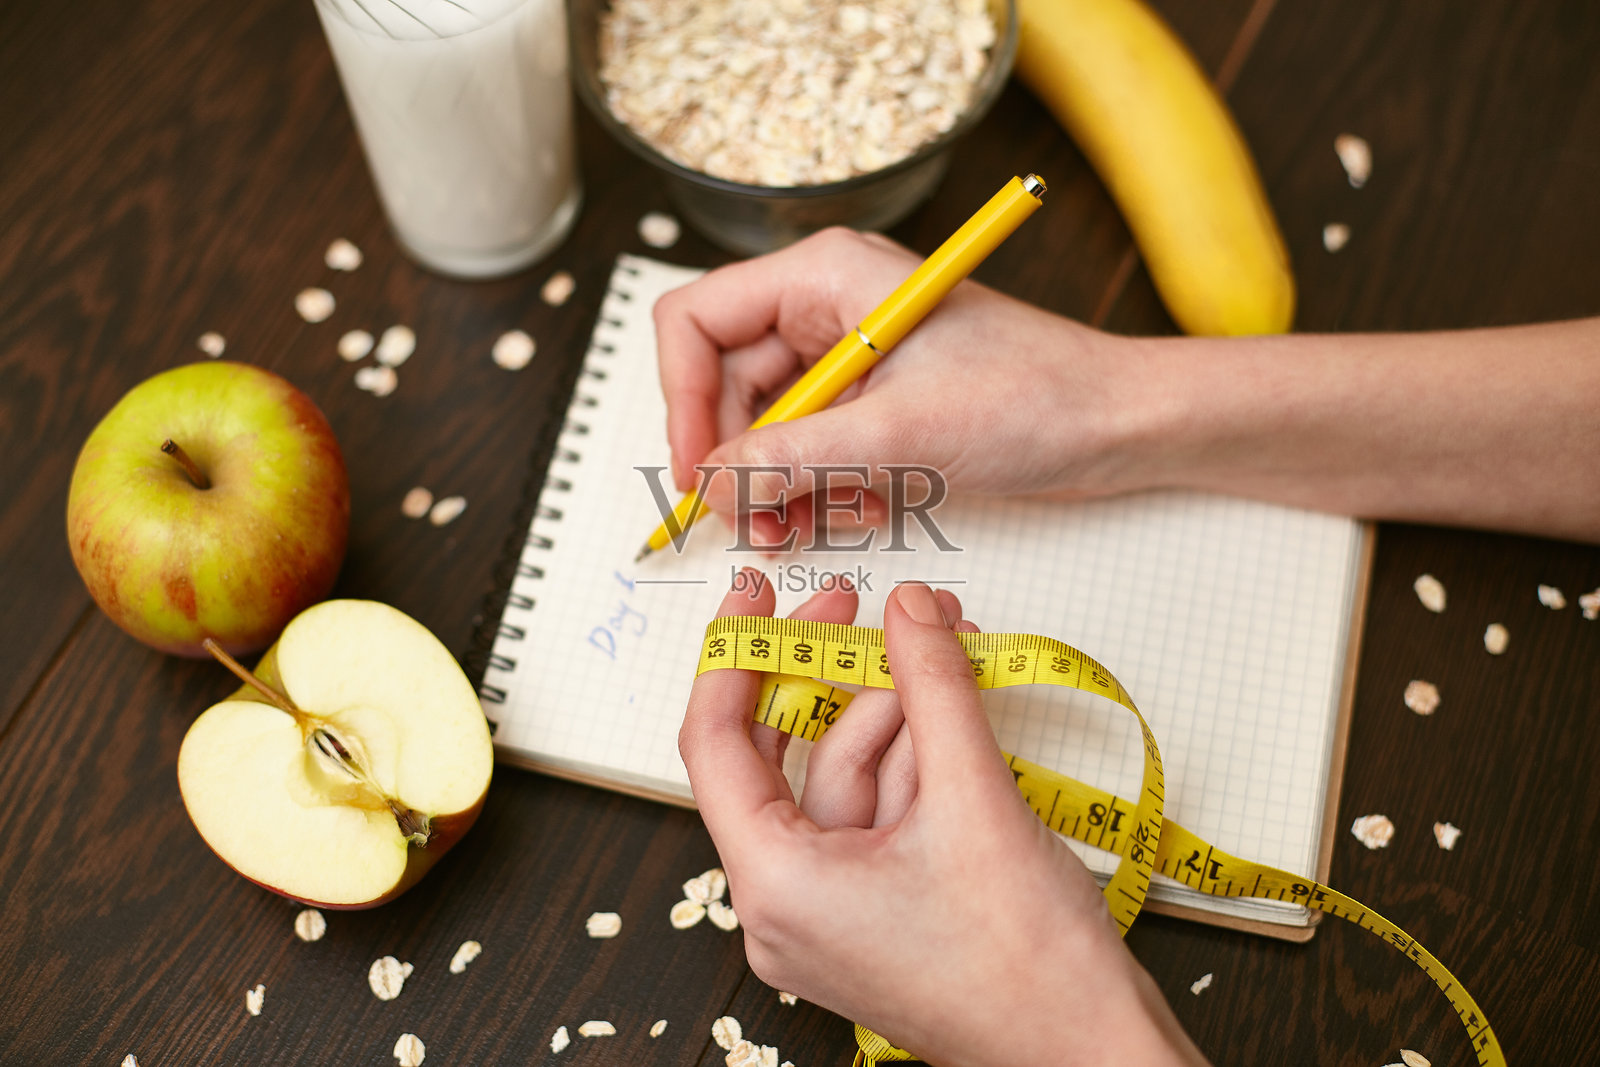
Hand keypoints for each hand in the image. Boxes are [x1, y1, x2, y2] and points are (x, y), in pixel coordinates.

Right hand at [654, 229, 1140, 544]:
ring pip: (764, 427)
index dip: (683, 398)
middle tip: (756, 525)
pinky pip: (808, 450)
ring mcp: (848, 359)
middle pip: (723, 383)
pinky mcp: (873, 403)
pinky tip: (854, 512)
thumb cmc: (1035, 396)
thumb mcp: (902, 432)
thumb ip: (795, 457)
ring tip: (810, 526)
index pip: (697, 320)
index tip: (700, 473)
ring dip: (776, 486)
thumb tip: (712, 485)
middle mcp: (825, 309)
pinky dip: (816, 490)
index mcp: (824, 276)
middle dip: (736, 459)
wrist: (1118, 425)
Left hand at [680, 575, 1206, 1066]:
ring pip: (845, 778)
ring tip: (950, 652)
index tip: (757, 596)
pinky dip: (915, 760)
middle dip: (838, 676)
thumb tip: (909, 609)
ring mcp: (832, 914)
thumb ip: (933, 685)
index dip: (735, 656)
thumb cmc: (1028, 970)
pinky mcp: (875, 913)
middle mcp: (788, 906)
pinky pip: (876, 814)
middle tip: (871, 611)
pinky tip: (955, 712)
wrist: (1090, 1052)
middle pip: (785, 757)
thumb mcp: (975, 797)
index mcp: (778, 886)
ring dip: (897, 712)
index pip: (715, 745)